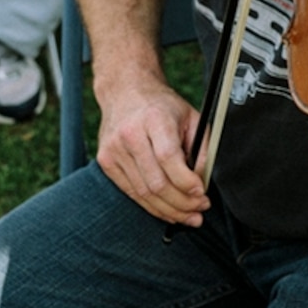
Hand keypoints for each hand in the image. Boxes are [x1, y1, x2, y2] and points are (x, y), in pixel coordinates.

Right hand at [98, 75, 207, 223]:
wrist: (125, 92)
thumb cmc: (162, 106)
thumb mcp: (192, 118)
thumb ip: (202, 150)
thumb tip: (201, 183)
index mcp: (153, 119)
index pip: (168, 157)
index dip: (186, 181)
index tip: (202, 192)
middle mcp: (130, 134)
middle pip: (156, 182)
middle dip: (182, 202)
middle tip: (199, 210)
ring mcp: (114, 149)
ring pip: (143, 193)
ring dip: (169, 210)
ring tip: (188, 215)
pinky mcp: (105, 161)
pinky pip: (131, 192)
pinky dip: (151, 206)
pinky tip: (168, 210)